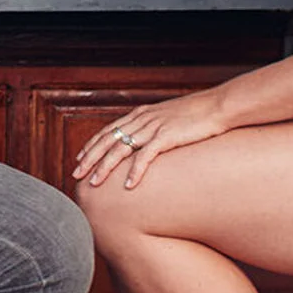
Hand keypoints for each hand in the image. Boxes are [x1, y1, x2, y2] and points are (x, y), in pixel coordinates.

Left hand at [73, 89, 227, 189]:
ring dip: (105, 167)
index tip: (79, 159)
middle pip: (108, 140)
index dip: (92, 145)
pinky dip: (135, 171)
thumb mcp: (168, 118)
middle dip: (90, 158)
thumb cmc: (196, 115)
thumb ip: (153, 128)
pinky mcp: (167, 137)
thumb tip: (145, 143)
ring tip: (94, 183)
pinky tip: (128, 185)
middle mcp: (142, 119)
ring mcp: (153, 127)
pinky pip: (146, 156)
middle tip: (75, 175)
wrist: (217, 106)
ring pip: (121, 149)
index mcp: (141, 114)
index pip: (108, 130)